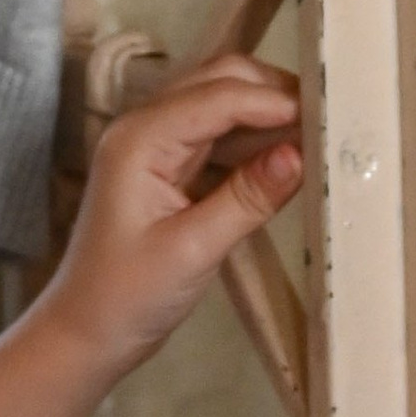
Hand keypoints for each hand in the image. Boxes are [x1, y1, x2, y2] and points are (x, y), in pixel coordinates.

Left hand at [47, 54, 302, 389]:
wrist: (85, 334)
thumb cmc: (127, 296)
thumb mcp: (193, 250)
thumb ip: (247, 198)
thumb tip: (300, 154)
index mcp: (140, 139)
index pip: (218, 96)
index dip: (274, 101)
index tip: (328, 117)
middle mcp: (145, 129)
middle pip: (219, 82)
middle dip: (273, 94)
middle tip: (330, 120)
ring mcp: (155, 148)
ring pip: (222, 107)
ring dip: (267, 117)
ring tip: (320, 138)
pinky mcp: (169, 171)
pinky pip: (219, 140)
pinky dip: (254, 143)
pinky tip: (288, 161)